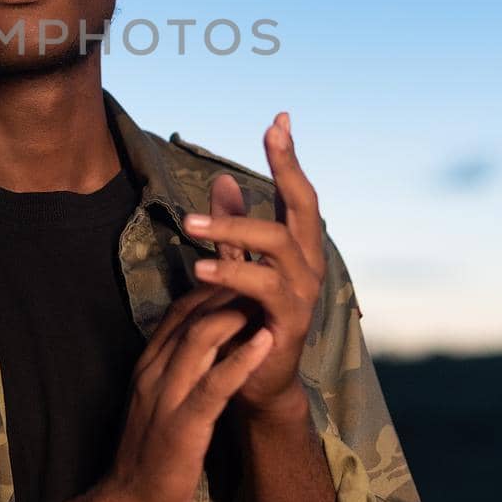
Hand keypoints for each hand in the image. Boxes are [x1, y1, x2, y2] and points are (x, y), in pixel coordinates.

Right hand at [91, 277, 275, 501]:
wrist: (128, 501)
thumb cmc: (150, 450)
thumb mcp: (160, 399)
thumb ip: (176, 367)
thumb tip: (205, 341)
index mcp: (150, 364)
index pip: (179, 311)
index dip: (212, 287)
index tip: (243, 273)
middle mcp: (155, 371)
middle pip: (191, 316)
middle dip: (227, 291)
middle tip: (262, 273)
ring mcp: (167, 396)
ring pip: (199, 340)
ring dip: (236, 314)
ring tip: (267, 297)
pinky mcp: (182, 426)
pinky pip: (213, 385)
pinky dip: (240, 360)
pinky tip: (265, 342)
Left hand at [180, 112, 325, 422]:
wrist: (259, 382)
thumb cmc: (250, 316)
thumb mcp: (240, 263)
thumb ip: (234, 225)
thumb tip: (222, 178)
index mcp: (300, 246)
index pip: (299, 193)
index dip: (289, 157)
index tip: (280, 120)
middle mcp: (309, 264)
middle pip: (303, 208)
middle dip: (281, 172)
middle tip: (250, 147)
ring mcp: (303, 293)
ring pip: (278, 246)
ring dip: (234, 230)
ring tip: (191, 225)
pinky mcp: (287, 322)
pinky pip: (263, 291)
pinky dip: (233, 275)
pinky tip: (203, 269)